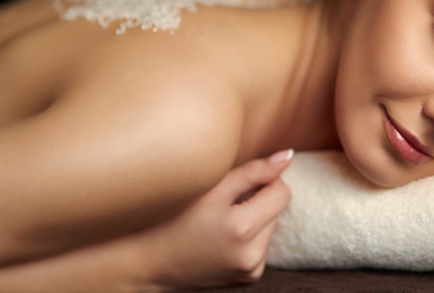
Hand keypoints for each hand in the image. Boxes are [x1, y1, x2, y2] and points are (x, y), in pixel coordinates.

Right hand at [143, 149, 293, 289]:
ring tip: (219, 220)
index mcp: (242, 229)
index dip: (265, 179)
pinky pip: (261, 244)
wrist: (146, 262)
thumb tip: (287, 156)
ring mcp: (251, 270)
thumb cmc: (171, 217)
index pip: (282, 192)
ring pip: (270, 226)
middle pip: (277, 209)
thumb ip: (253, 170)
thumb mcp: (210, 187)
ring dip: (253, 217)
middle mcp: (252, 255)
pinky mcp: (248, 277)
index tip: (242, 180)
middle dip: (257, 199)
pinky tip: (222, 236)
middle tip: (223, 202)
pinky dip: (248, 236)